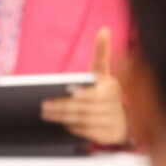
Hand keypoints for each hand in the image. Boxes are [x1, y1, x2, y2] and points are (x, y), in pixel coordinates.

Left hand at [40, 27, 129, 144]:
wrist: (120, 117)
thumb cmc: (104, 91)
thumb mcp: (102, 72)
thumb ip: (101, 52)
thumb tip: (104, 30)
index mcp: (112, 88)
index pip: (96, 94)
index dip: (85, 94)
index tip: (73, 93)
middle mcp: (115, 105)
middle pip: (84, 108)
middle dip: (62, 107)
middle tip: (45, 106)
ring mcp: (113, 121)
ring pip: (83, 120)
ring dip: (63, 118)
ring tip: (47, 114)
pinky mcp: (109, 135)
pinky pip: (86, 132)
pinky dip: (74, 128)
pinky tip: (63, 124)